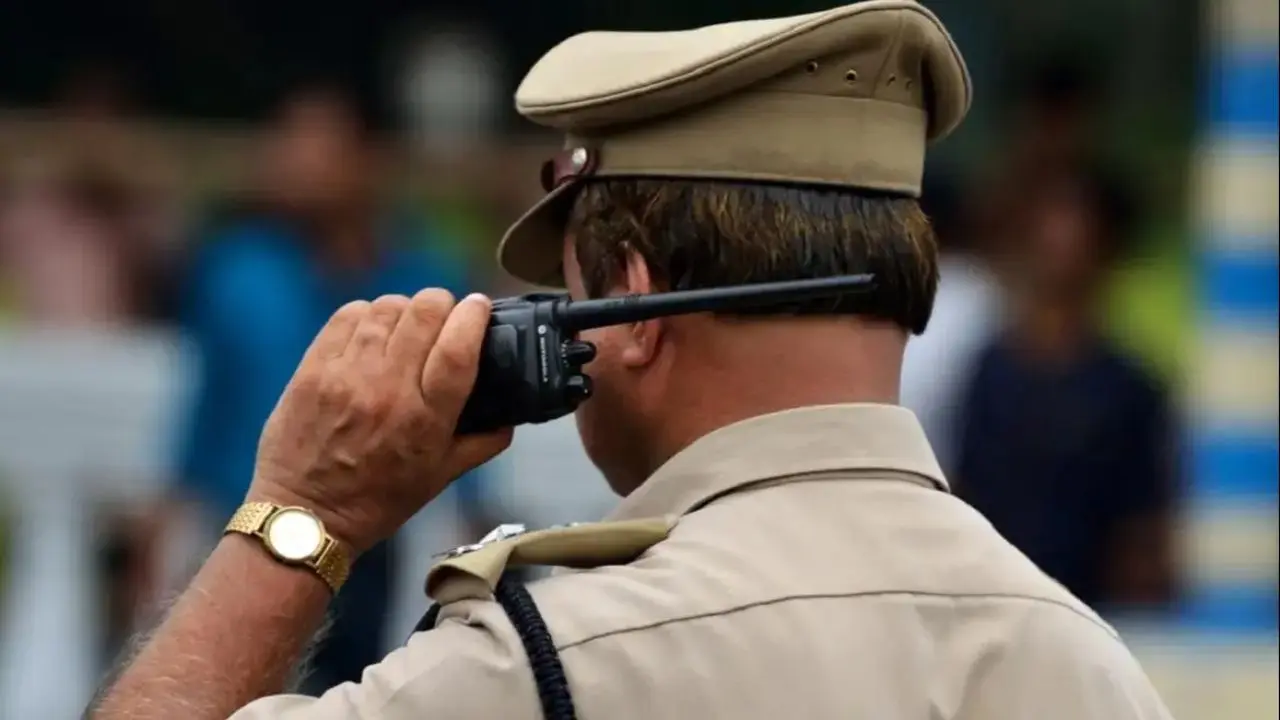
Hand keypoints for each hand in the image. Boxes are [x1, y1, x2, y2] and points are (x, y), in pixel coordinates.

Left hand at [247, 290, 512, 552]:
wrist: (304, 515)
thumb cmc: (375, 501)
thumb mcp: (439, 479)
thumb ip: (481, 444)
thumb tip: (510, 418)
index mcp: (425, 420)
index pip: (459, 347)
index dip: (474, 316)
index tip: (480, 307)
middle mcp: (387, 391)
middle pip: (425, 313)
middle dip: (443, 304)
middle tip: (445, 315)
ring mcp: (346, 376)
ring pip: (387, 308)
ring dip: (406, 308)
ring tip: (408, 323)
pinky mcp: (314, 369)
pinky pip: (348, 316)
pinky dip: (368, 314)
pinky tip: (373, 329)